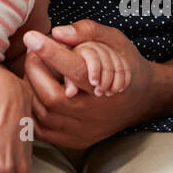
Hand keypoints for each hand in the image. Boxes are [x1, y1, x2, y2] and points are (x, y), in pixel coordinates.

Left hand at [21, 20, 158, 150]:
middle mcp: (97, 114)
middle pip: (53, 97)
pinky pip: (42, 129)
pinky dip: (32, 108)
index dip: (51, 53)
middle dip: (34, 70)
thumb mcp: (115, 40)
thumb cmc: (125, 64)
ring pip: (44, 114)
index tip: (31, 37)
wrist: (142, 99)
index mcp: (109, 86)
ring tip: (34, 69)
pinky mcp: (76, 141)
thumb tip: (57, 32)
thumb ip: (88, 31)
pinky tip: (36, 90)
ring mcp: (85, 131)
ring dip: (31, 88)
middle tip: (32, 53)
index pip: (76, 70)